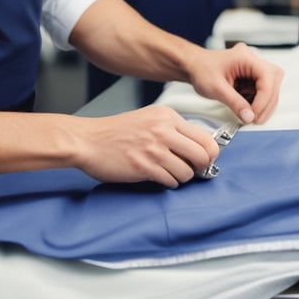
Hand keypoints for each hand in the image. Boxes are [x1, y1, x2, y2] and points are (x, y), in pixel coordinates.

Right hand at [71, 105, 219, 188]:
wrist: (89, 140)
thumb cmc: (116, 132)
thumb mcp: (149, 118)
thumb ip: (172, 129)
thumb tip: (197, 146)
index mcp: (167, 116)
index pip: (205, 137)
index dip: (210, 152)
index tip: (206, 159)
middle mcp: (164, 130)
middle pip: (203, 155)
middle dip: (201, 167)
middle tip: (193, 170)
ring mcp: (154, 149)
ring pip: (188, 171)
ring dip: (182, 176)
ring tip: (169, 172)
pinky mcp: (144, 167)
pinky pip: (171, 181)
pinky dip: (169, 182)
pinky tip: (158, 176)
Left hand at [185, 43, 283, 125]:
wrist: (192, 66)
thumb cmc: (200, 69)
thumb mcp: (216, 88)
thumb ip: (234, 102)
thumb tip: (250, 116)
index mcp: (245, 57)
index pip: (267, 77)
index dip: (265, 98)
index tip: (255, 114)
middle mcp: (252, 60)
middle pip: (273, 82)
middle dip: (267, 102)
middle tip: (256, 118)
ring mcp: (252, 68)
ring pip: (271, 87)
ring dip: (264, 103)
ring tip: (252, 116)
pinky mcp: (251, 77)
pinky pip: (262, 91)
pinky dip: (258, 102)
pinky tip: (248, 109)